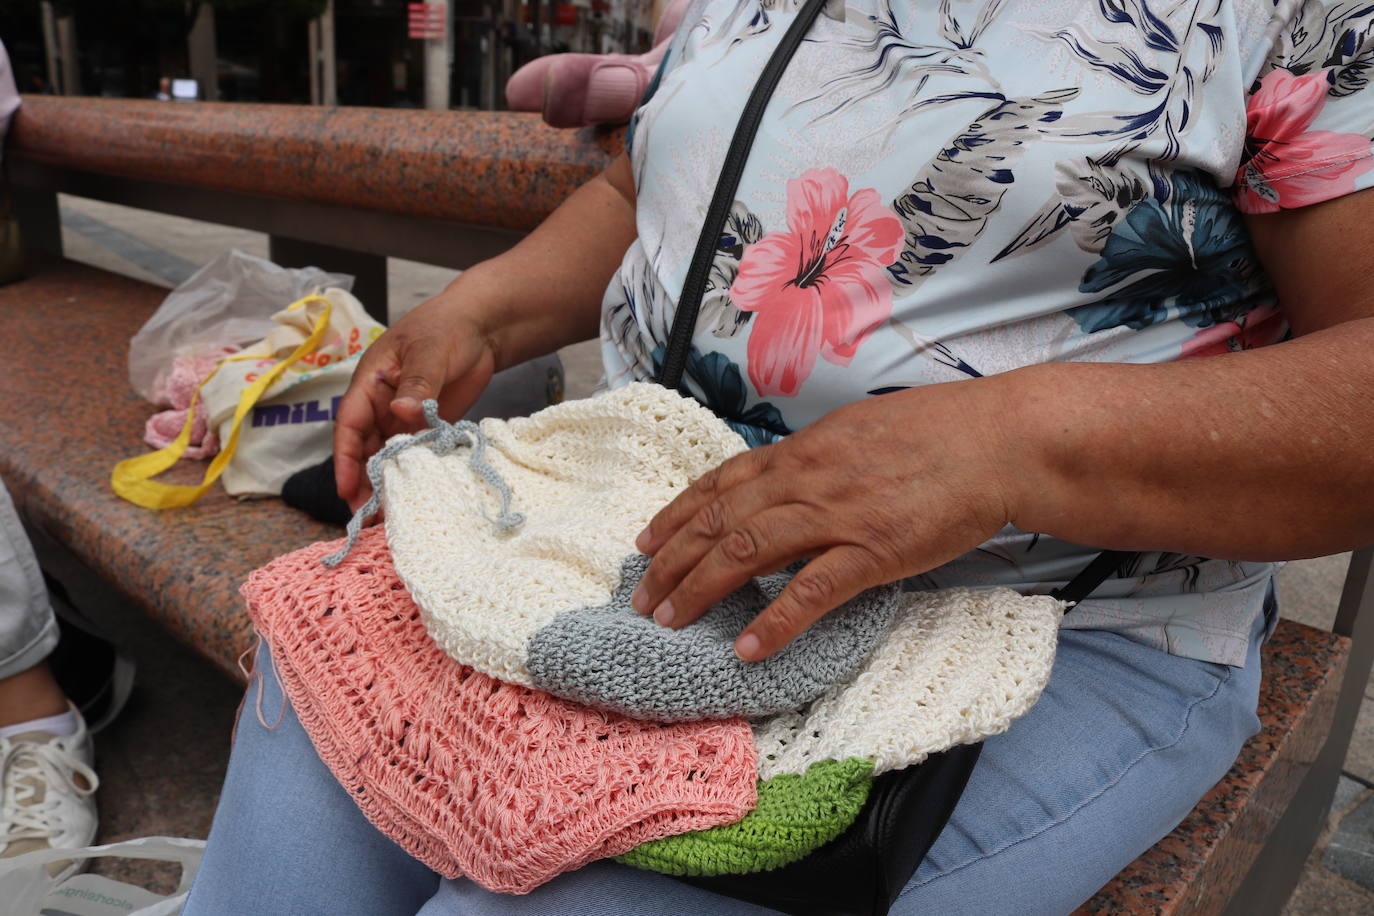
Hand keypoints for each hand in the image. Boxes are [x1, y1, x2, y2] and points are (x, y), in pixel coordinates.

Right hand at [333, 293, 498, 509]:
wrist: (482, 326)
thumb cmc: (446, 328)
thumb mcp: (429, 352)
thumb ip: (417, 384)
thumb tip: (402, 412)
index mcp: (370, 382)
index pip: (349, 424)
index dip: (345, 458)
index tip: (347, 488)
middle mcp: (382, 404)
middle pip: (365, 447)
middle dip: (363, 480)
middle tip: (367, 514)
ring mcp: (405, 417)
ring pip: (388, 455)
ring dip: (387, 481)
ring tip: (388, 514)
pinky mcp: (428, 426)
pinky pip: (416, 454)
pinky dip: (413, 474)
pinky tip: (416, 496)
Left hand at [630, 381, 1017, 661]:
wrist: (996, 441)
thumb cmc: (937, 433)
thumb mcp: (858, 431)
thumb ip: (817, 458)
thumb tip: (787, 476)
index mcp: (802, 451)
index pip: (719, 483)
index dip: (675, 515)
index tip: (644, 542)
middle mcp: (806, 479)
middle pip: (718, 522)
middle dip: (671, 561)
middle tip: (641, 598)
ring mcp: (836, 515)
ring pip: (746, 552)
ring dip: (700, 590)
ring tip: (670, 623)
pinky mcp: (874, 551)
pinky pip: (811, 590)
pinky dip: (775, 621)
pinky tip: (748, 650)